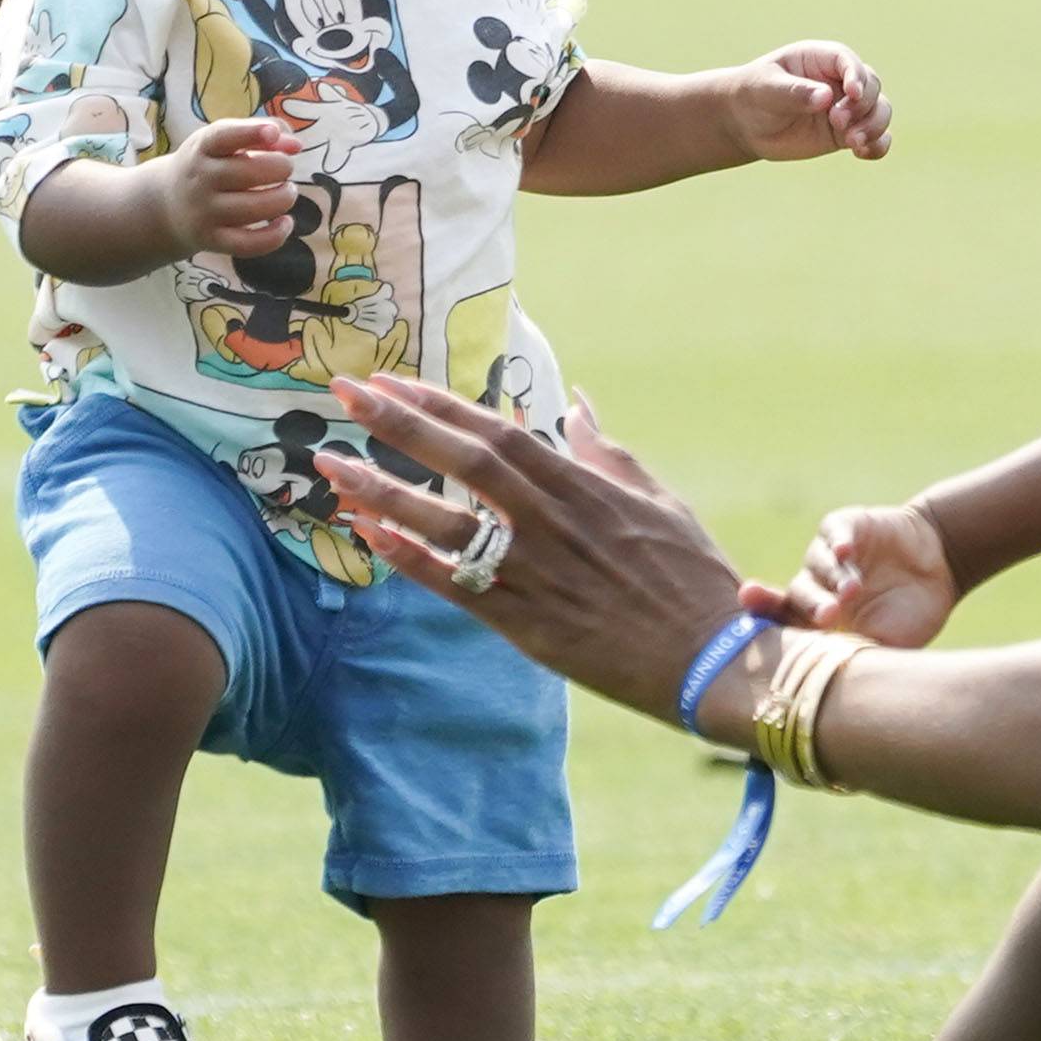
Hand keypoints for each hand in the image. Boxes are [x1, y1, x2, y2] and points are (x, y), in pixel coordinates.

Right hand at [149, 117, 297, 259]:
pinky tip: (286, 223)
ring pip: (254, 209)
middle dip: (281, 168)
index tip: (273, 133)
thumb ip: (262, 132)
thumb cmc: (210, 164)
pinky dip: (275, 236)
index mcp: (202, 147)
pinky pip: (249, 244)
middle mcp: (199, 179)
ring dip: (283, 199)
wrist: (167, 203)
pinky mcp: (210, 239)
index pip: (224, 136)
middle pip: (248, 173)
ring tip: (287, 192)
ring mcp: (203, 212)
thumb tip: (295, 146)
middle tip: (285, 168)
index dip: (251, 132)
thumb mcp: (225, 140)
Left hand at [322, 376, 757, 730]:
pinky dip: (411, 559)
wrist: (711, 660)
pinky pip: (456, 586)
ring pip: (447, 522)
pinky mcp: (527, 625)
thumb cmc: (693, 580)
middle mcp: (551, 522)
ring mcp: (535, 573)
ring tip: (329, 465)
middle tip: (343, 394)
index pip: (496, 431)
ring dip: (384, 490)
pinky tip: (367, 536)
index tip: (390, 380)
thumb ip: (607, 453)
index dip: (439, 402)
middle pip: (463, 459)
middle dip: (398, 423)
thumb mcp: (661, 502)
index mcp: (583, 487)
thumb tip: (577, 402)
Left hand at [721, 40, 891, 164]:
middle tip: (837, 122)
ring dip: (874, 126)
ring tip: (854, 143)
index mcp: (820, 59)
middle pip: (871, 86)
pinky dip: (877, 145)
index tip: (853, 93)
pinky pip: (875, 137)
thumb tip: (825, 97)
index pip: (847, 60)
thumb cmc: (754, 94)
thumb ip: (794, 92)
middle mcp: (839, 80)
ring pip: (880, 111)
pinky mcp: (846, 133)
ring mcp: (846, 107)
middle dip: (862, 105)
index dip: (856, 75)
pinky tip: (864, 153)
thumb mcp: (767, 89)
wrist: (746, 124)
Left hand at [762, 501, 959, 645]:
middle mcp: (818, 585)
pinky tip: (845, 551)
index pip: (785, 622)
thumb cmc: (911, 616)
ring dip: (833, 577)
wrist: (940, 567)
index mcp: (820, 620)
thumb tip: (836, 678)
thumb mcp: (890, 642)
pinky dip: (838, 540)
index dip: (766, 619)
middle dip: (812, 605)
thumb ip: (861, 655)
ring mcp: (831, 555)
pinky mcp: (848, 526)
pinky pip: (834, 532)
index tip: (748, 621)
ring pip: (817, 564)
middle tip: (829, 616)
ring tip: (853, 590)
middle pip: (799, 594)